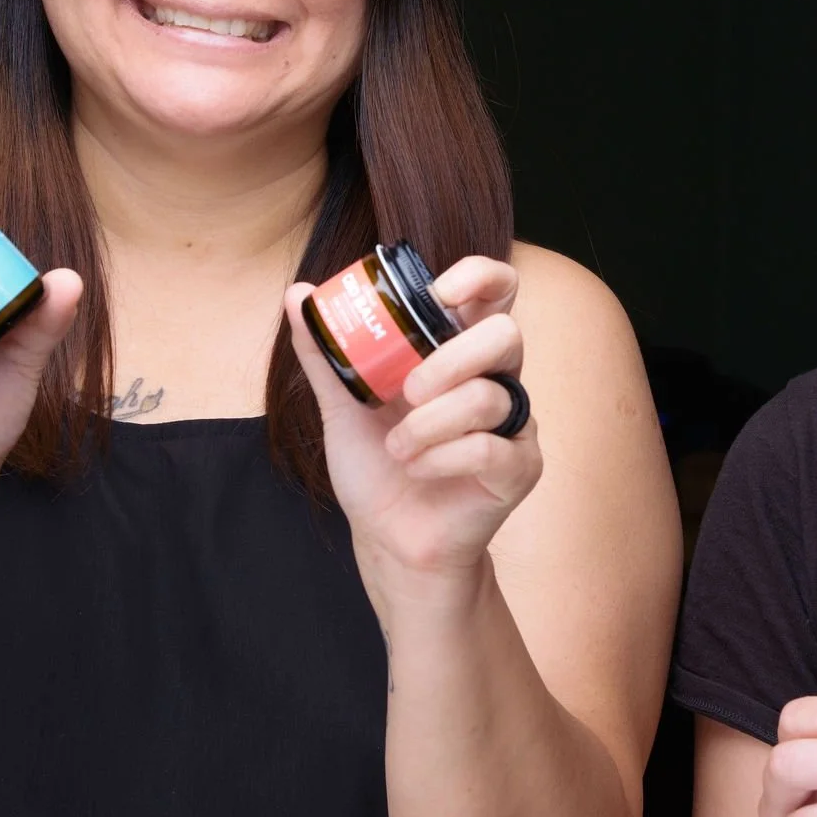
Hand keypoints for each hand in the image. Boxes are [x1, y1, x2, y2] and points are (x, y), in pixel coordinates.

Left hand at [285, 255, 541, 595]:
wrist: (388, 539)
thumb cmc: (377, 468)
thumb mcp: (342, 406)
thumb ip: (325, 352)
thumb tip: (297, 294)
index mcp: (459, 352)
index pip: (495, 291)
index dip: (478, 277)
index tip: (438, 292)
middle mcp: (495, 380)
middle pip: (505, 333)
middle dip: (449, 359)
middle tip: (407, 391)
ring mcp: (513, 424)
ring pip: (488, 396)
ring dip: (427, 425)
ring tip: (398, 449)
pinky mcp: (519, 468)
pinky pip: (488, 448)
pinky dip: (440, 459)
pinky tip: (418, 469)